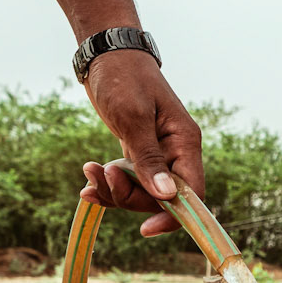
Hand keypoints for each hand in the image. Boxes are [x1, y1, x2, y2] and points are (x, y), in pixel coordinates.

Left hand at [77, 53, 204, 237]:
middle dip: (129, 197)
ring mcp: (157, 153)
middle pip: (162, 198)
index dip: (173, 217)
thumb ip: (149, 160)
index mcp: (185, 142)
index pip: (192, 194)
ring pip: (142, 192)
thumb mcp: (133, 118)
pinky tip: (89, 176)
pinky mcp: (138, 152)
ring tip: (89, 172)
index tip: (144, 229)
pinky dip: (108, 182)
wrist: (106, 53)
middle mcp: (176, 151)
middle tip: (102, 177)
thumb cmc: (123, 78)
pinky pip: (128, 180)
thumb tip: (168, 198)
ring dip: (113, 190)